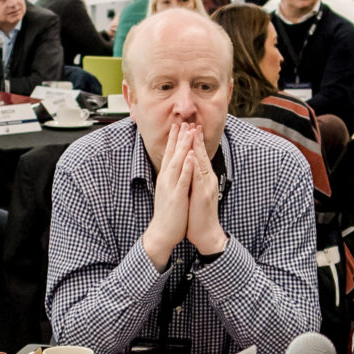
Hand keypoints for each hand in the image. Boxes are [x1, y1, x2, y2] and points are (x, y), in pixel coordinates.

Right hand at [140, 122, 196, 264]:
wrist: (162, 232)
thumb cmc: (168, 214)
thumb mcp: (167, 192)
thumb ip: (170, 179)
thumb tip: (172, 168)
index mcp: (165, 178)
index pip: (169, 154)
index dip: (173, 139)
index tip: (177, 126)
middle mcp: (166, 179)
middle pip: (172, 154)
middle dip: (178, 137)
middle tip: (182, 121)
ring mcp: (171, 187)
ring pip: (178, 163)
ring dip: (182, 147)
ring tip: (188, 132)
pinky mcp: (177, 196)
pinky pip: (183, 179)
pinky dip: (187, 167)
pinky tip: (191, 156)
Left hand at [185, 133, 225, 254]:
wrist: (207, 234)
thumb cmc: (200, 216)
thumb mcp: (196, 194)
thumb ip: (195, 181)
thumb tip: (190, 170)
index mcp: (205, 179)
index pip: (200, 157)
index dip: (195, 142)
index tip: (190, 128)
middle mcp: (208, 180)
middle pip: (202, 155)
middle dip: (196, 139)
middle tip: (192, 122)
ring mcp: (207, 186)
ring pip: (202, 162)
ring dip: (198, 146)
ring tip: (193, 132)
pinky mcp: (204, 195)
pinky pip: (200, 177)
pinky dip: (196, 165)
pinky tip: (194, 155)